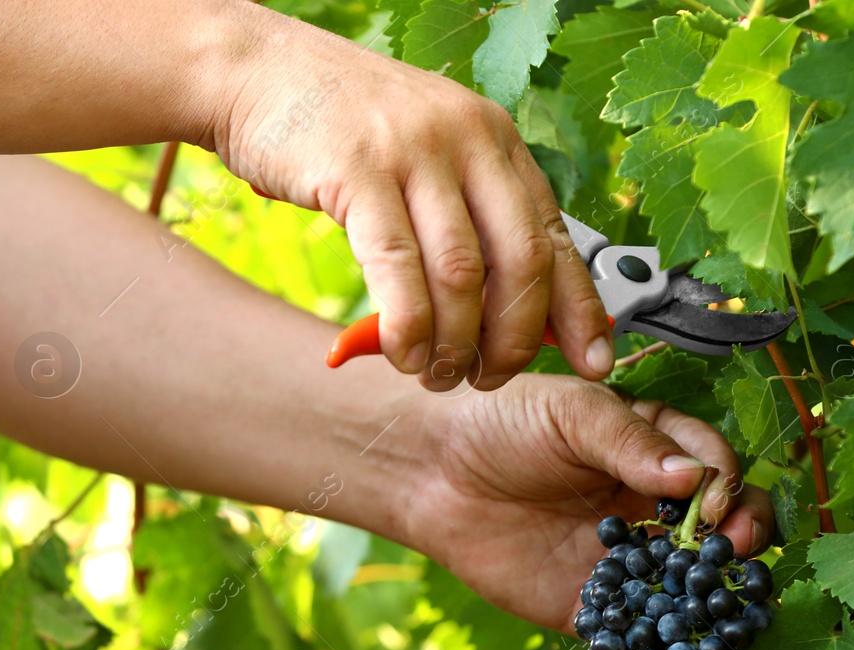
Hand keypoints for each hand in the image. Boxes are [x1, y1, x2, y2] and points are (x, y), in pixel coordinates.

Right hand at [211, 9, 614, 389]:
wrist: (259, 68)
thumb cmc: (348, 130)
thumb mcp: (432, 158)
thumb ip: (477, 220)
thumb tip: (524, 312)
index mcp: (497, 141)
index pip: (558, 237)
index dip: (579, 309)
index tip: (594, 362)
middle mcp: (468, 139)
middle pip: (522, 263)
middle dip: (513, 339)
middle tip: (491, 378)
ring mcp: (414, 150)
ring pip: (462, 275)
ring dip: (455, 343)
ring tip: (439, 375)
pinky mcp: (357, 168)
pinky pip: (397, 267)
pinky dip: (408, 325)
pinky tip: (404, 353)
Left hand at [391, 375, 772, 631]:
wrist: (431, 471)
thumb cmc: (503, 422)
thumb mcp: (573, 415)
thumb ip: (632, 445)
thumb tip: (695, 478)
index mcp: (658, 451)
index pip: (716, 468)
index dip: (727, 485)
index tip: (716, 501)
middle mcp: (653, 509)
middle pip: (722, 529)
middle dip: (742, 538)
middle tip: (736, 547)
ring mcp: (629, 562)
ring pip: (692, 586)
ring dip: (717, 600)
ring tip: (729, 606)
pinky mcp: (594, 608)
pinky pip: (639, 633)